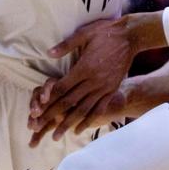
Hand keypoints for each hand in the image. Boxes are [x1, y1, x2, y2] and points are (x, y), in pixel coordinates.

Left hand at [27, 17, 134, 146]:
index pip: (61, 88)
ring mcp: (103, 87)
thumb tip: (49, 54)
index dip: (48, 101)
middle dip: (53, 117)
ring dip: (68, 124)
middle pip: (69, 102)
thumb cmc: (106, 33)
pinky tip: (78, 130)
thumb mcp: (84, 34)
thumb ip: (66, 45)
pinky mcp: (111, 90)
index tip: (37, 111)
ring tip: (57, 136)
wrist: (131, 36)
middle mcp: (93, 81)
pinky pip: (99, 109)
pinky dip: (88, 121)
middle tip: (40, 128)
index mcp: (83, 68)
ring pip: (83, 110)